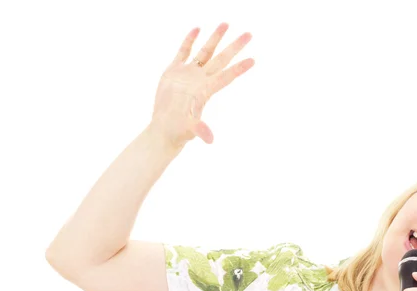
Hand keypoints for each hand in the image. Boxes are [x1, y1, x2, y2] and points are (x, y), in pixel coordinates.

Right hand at [149, 22, 254, 147]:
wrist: (164, 128)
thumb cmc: (178, 131)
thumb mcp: (190, 130)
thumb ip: (200, 130)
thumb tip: (210, 140)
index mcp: (206, 90)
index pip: (226, 76)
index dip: (239, 68)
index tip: (253, 60)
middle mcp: (200, 80)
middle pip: (221, 59)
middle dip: (234, 47)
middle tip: (249, 34)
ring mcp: (188, 74)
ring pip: (205, 52)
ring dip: (215, 39)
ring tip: (226, 23)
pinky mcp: (174, 72)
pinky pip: (184, 51)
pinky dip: (189, 40)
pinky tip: (197, 29)